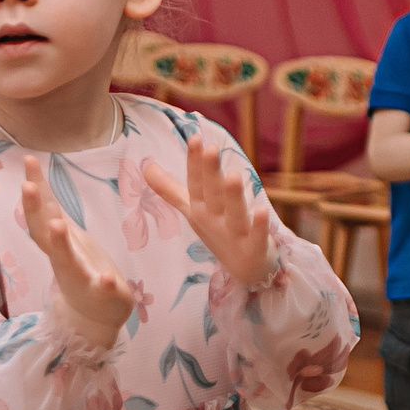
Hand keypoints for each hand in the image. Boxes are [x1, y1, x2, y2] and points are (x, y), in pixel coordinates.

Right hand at [21, 155, 136, 344]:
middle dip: (35, 210)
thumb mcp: (64, 235)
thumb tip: (33, 178)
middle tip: (28, 187)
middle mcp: (63, 257)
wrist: (92, 317)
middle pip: (44, 232)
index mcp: (58, 241)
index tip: (29, 159)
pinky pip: (101, 290)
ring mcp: (81, 277)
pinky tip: (105, 278)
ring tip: (57, 225)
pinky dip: (102, 284)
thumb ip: (50, 211)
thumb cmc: (79, 268)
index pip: (43, 210)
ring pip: (67, 260)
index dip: (35, 185)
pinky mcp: (102, 296)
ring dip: (60, 244)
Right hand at [143, 136, 276, 287]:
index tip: (196, 138)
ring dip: (233, 197)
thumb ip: (171, 190)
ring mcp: (233, 236)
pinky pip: (256, 236)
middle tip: (211, 149)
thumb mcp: (193, 210)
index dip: (195, 162)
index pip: (195, 183)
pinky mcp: (253, 248)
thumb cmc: (217, 232)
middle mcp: (213, 221)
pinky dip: (258, 226)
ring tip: (233, 176)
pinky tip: (262, 210)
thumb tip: (146, 167)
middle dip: (210, 174)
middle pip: (212, 195)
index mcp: (200, 209)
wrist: (244, 270)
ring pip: (233, 214)